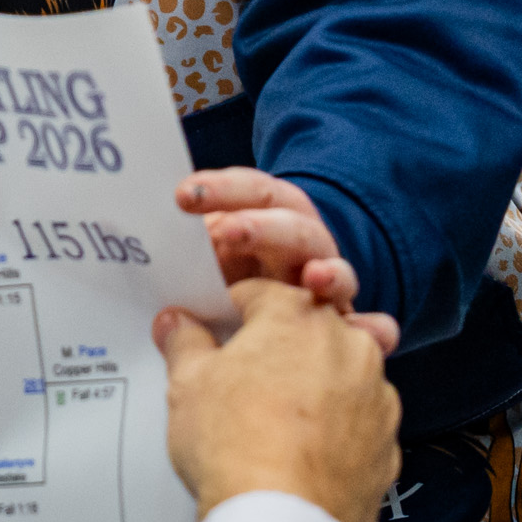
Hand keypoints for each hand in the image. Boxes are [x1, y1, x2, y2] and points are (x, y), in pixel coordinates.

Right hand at [155, 280, 399, 521]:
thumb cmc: (234, 444)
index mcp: (298, 315)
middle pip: (307, 331)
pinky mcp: (389, 445)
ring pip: (340, 376)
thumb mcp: (188, 384)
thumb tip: (177, 323)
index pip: (259, 293)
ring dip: (314, 388)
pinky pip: (358, 424)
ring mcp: (377, 396)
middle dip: (278, 348)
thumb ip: (184, 342)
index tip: (213, 335)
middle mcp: (349, 345)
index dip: (230, 313)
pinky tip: (302, 455)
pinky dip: (336, 432)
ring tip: (274, 423)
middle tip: (242, 382)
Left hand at [177, 170, 398, 355]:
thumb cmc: (236, 284)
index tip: (182, 196)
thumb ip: (190, 256)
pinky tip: (369, 332)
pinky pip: (370, 325)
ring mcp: (328, 283)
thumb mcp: (211, 265)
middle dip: (261, 225)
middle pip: (291, 222)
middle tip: (226, 233)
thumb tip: (147, 249)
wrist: (282, 321)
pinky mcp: (348, 325)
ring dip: (326, 271)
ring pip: (334, 268)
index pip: (250, 191)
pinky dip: (374, 328)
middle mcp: (302, 246)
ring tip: (314, 278)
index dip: (221, 189)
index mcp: (267, 219)